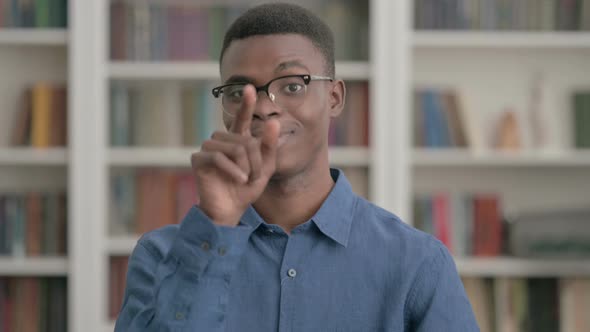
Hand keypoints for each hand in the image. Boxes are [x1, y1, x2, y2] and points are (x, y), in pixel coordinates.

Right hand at [190, 85, 279, 226]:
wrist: (230, 210)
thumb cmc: (245, 189)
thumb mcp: (265, 168)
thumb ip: (269, 146)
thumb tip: (273, 121)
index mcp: (236, 140)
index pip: (241, 118)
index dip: (246, 104)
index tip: (250, 88)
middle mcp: (220, 140)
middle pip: (244, 140)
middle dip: (255, 160)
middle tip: (253, 177)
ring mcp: (207, 148)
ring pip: (234, 147)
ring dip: (245, 166)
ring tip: (245, 179)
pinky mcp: (198, 159)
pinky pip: (219, 157)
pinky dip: (233, 170)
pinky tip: (239, 180)